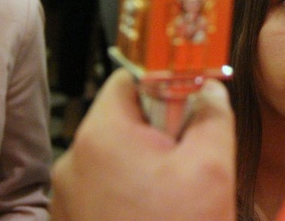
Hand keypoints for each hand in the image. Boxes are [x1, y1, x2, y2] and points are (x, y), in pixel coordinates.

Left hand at [50, 69, 235, 219]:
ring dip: (149, 158)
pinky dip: (132, 184)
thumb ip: (213, 114)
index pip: (130, 78)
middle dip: (162, 127)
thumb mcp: (212, 165)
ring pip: (118, 151)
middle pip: (124, 116)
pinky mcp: (75, 215)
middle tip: (190, 152)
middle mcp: (75, 160)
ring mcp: (70, 192)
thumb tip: (210, 90)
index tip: (191, 97)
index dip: (166, 83)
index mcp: (103, 136)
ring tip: (176, 188)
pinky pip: (106, 180)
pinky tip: (158, 206)